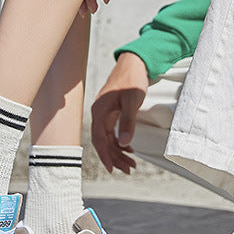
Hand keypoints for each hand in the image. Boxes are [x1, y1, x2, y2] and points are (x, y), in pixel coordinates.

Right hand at [91, 52, 149, 173]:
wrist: (134, 63)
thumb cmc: (131, 79)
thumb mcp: (132, 101)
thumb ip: (128, 122)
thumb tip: (124, 143)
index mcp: (100, 112)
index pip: (99, 139)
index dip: (105, 156)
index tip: (111, 169)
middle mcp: (99, 114)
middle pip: (104, 142)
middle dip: (115, 157)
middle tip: (129, 169)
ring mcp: (105, 114)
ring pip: (109, 139)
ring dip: (119, 152)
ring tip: (131, 164)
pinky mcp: (111, 112)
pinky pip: (112, 132)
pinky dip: (120, 142)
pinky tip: (129, 149)